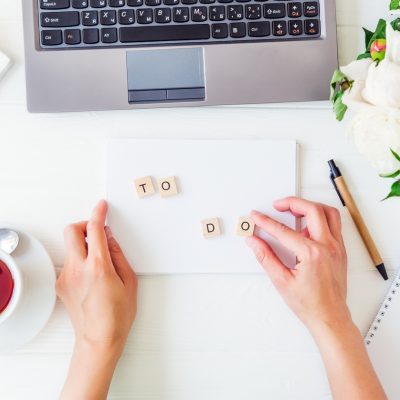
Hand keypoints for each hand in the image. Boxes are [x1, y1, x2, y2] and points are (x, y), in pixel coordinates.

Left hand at [57, 200, 137, 399]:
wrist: (99, 339)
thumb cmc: (117, 315)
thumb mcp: (129, 281)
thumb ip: (118, 255)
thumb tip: (110, 238)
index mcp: (98, 266)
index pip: (95, 229)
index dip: (98, 213)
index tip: (101, 206)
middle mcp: (78, 269)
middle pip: (71, 231)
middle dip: (83, 225)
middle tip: (96, 231)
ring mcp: (66, 277)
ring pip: (70, 247)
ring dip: (83, 245)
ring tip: (99, 262)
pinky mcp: (61, 285)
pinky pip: (70, 263)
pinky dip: (80, 261)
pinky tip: (92, 276)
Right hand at [247, 197, 385, 398]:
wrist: (330, 317)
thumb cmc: (309, 304)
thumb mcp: (281, 281)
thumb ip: (266, 257)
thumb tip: (254, 242)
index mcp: (312, 254)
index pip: (283, 231)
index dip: (266, 222)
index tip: (256, 216)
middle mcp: (328, 247)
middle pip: (312, 210)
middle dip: (292, 202)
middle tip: (278, 205)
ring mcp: (337, 247)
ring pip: (328, 213)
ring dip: (310, 207)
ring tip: (294, 210)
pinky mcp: (340, 250)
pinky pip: (333, 225)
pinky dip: (319, 219)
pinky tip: (306, 227)